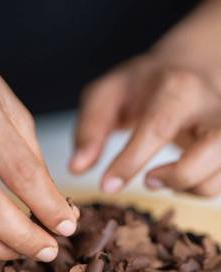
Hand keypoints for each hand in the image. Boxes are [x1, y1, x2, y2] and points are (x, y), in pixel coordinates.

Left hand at [70, 53, 220, 196]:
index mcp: (177, 88)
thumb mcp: (107, 95)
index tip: (107, 187)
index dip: (130, 163)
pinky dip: (198, 189)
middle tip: (148, 181)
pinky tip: (176, 177)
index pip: (158, 128)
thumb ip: (90, 129)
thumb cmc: (143, 86)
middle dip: (178, 176)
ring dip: (188, 187)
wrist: (186, 71)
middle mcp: (213, 105)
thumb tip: (77, 168)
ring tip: (159, 178)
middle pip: (213, 149)